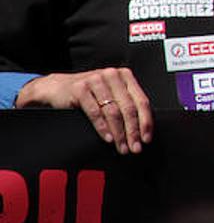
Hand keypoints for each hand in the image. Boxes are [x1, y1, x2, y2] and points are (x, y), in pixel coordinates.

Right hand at [17, 69, 152, 154]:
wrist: (58, 87)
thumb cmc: (89, 93)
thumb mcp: (110, 94)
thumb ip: (126, 104)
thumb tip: (142, 130)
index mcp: (125, 76)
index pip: (141, 101)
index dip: (146, 122)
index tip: (147, 138)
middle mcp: (112, 75)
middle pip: (129, 108)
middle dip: (133, 131)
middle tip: (134, 147)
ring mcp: (96, 80)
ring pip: (113, 111)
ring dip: (119, 133)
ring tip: (121, 146)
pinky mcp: (80, 88)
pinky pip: (95, 112)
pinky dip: (103, 128)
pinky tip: (108, 138)